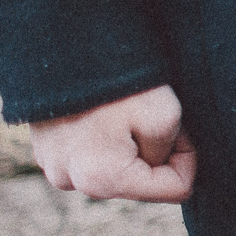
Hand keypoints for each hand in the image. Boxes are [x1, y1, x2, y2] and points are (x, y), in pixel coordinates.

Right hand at [30, 85, 196, 203]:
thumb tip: (156, 168)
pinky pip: (93, 157)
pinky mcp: (48, 152)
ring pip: (119, 169)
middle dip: (156, 151)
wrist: (64, 46)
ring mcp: (55, 168)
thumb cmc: (119, 83)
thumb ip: (168, 156)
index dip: (188, 156)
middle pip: (144, 182)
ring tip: (122, 112)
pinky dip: (106, 140)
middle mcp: (73, 183)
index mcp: (104, 181)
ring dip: (131, 146)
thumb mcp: (164, 117)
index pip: (176, 189)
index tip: (179, 127)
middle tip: (148, 115)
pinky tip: (102, 113)